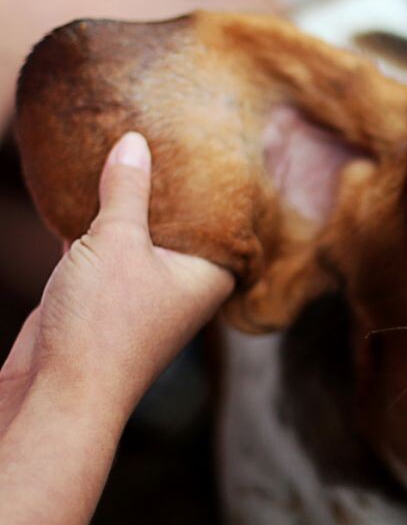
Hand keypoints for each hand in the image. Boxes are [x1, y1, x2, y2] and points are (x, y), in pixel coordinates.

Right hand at [0, 132, 232, 424]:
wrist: (57, 393)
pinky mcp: (100, 296)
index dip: (230, 185)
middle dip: (175, 186)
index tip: (231, 143)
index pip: (231, 220)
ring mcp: (141, 291)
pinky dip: (95, 221)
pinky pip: (103, 247)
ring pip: (140, 234)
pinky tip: (83, 187)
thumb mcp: (117, 243)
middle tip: (174, 131)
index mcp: (209, 274)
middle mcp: (183, 283)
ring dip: (131, 201)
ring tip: (130, 148)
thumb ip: (127, 191)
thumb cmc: (104, 325)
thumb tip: (134, 141)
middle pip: (184, 223)